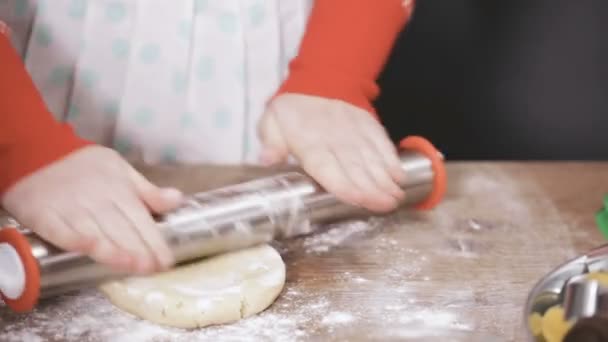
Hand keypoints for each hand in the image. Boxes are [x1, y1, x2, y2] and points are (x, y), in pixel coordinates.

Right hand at [1, 145, 183, 273]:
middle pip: (120, 228)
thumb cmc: (84, 164)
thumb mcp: (121, 170)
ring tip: (132, 266)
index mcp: (118, 190)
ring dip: (114, 250)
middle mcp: (97, 200)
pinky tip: (90, 249)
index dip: (154, 240)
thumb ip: (148, 191)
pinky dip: (75, 239)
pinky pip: (61, 229)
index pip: (140, 219)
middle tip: (153, 268)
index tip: (166, 260)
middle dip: (138, 249)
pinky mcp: (44, 214)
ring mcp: (70, 208)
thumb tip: (178, 199)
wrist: (38, 150)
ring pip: (95, 232)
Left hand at [258, 93, 404, 211]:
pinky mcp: (369, 126)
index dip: (345, 186)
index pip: (329, 169)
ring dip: (386, 180)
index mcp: (310, 143)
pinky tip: (400, 176)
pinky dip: (392, 160)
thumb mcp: (271, 123)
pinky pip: (383, 144)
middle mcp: (336, 140)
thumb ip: (271, 143)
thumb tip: (267, 159)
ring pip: (373, 159)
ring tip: (396, 198)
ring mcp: (356, 132)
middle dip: (373, 190)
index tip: (359, 200)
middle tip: (387, 207)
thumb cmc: (293, 112)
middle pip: (356, 168)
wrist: (318, 81)